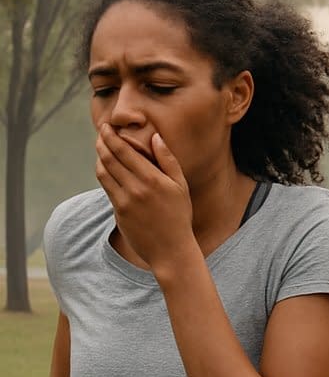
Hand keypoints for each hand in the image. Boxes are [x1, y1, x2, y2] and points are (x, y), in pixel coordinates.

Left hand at [95, 126, 193, 269]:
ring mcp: (125, 200)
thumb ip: (168, 160)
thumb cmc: (180, 216)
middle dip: (101, 142)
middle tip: (100, 132)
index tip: (105, 126)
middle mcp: (136, 188)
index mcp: (153, 179)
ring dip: (99, 157)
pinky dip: (103, 174)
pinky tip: (106, 168)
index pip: (124, 150)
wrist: (171, 249)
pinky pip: (106, 187)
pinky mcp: (118, 211)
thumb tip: (155, 137)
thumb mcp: (181, 186)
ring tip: (101, 148)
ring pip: (103, 172)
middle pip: (109, 158)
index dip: (110, 136)